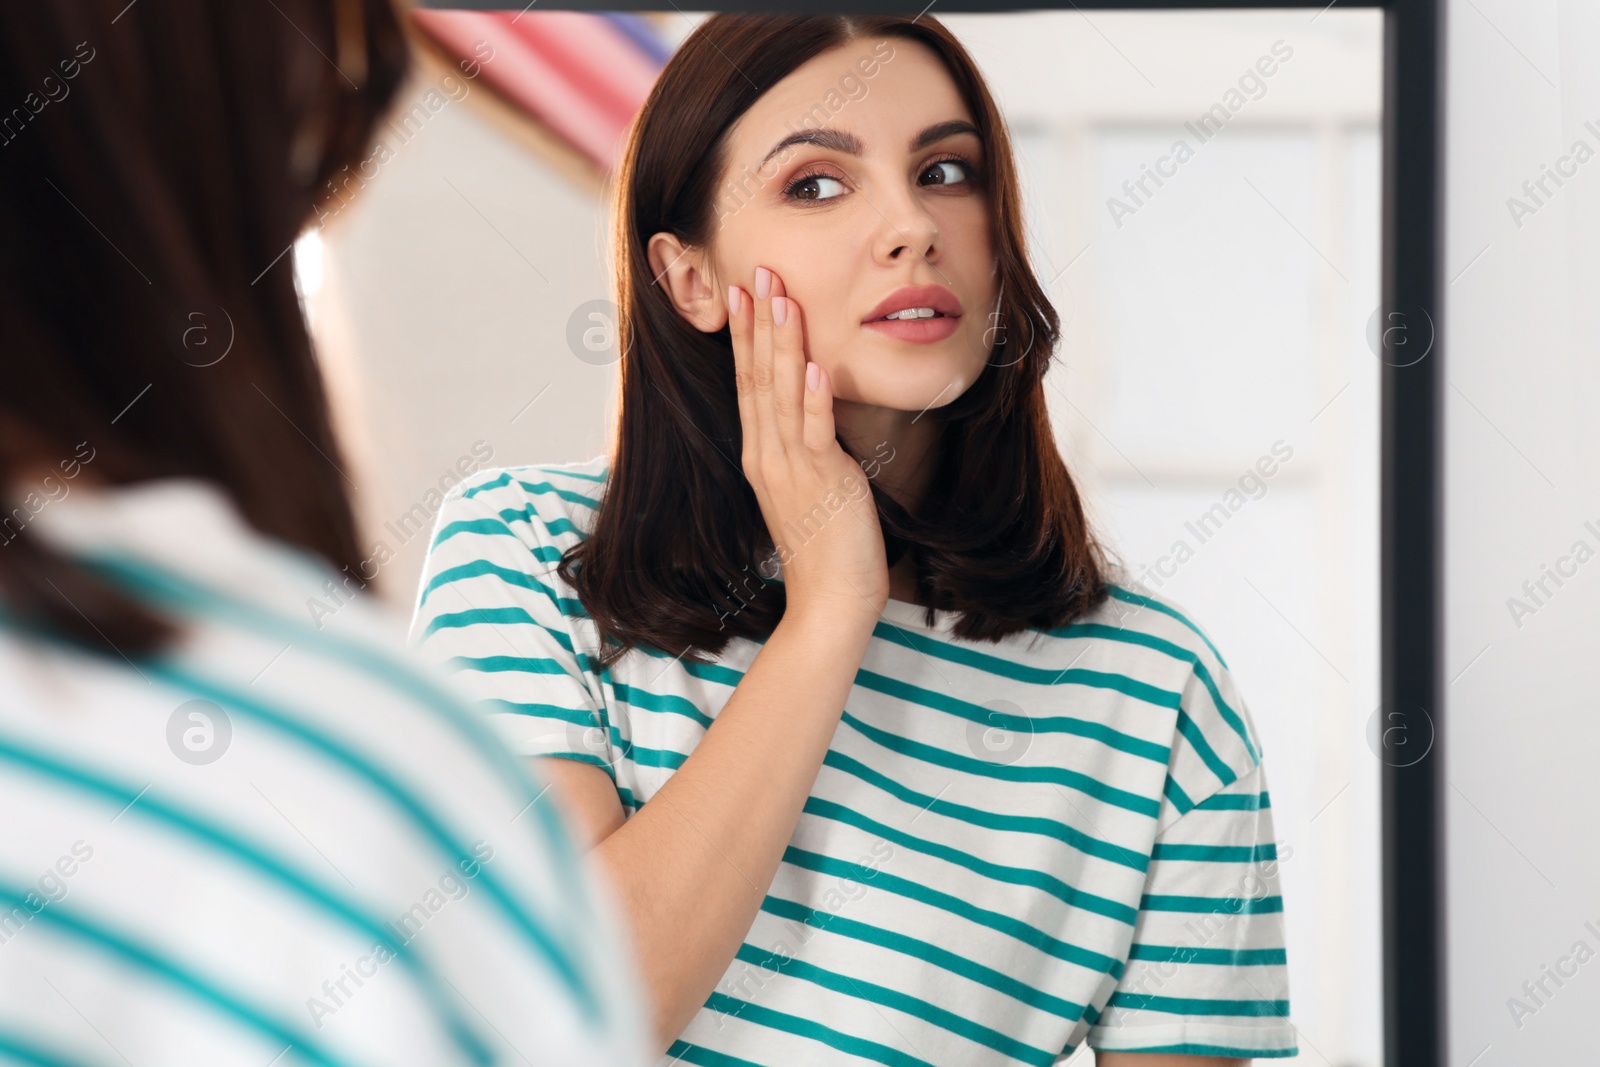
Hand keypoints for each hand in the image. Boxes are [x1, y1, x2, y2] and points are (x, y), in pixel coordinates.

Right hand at [727, 265, 888, 623]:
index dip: (745, 335)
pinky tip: (810, 364)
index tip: (744, 291)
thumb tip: (813, 409)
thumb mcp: (809, 485)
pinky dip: (810, 398)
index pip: (748, 383)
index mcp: (761, 455)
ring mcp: (790, 469)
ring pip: (780, 394)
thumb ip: (805, 447)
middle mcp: (767, 456)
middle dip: (757, 322)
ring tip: (780, 297)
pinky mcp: (822, 483)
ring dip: (780, 343)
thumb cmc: (826, 546)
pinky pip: (813, 433)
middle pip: (756, 377)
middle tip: (757, 271)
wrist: (831, 600)